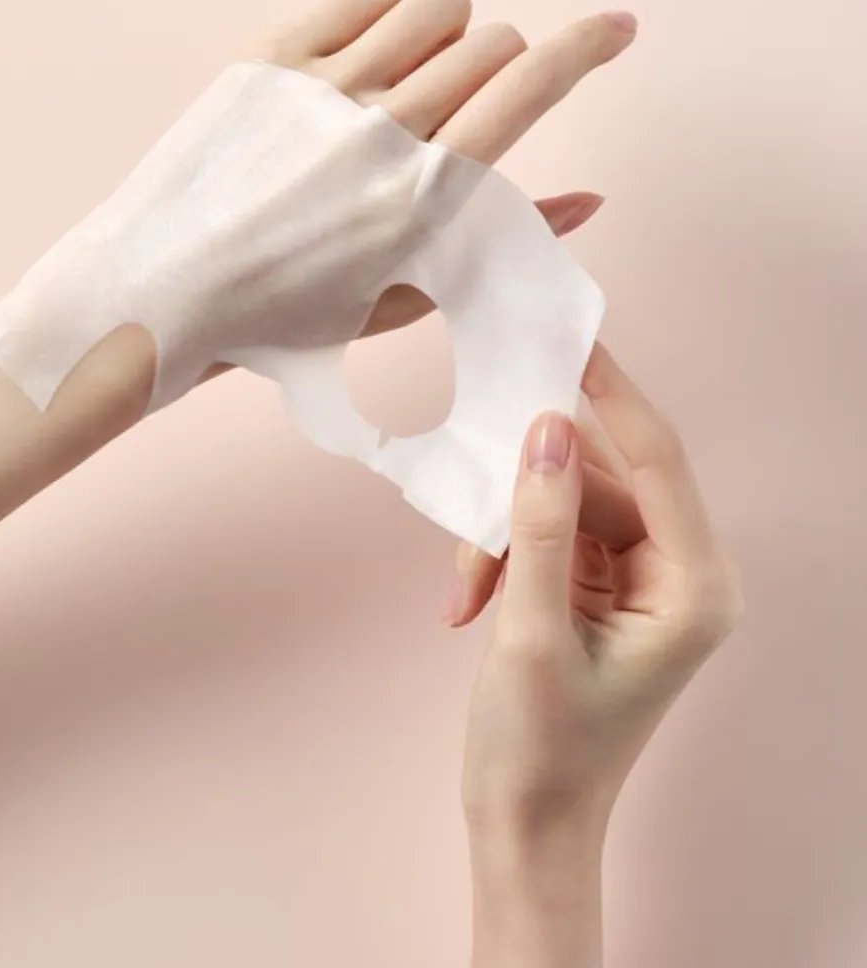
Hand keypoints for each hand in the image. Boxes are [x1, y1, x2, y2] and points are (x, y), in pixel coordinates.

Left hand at [194, 0, 634, 379]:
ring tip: (416, 85)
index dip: (589, 49)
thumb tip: (587, 201)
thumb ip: (496, 239)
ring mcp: (325, 88)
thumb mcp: (402, 299)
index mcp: (421, 196)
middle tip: (466, 109)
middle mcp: (382, 129)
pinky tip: (369, 64)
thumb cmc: (287, 319)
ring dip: (449, 36)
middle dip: (502, 67)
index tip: (617, 29)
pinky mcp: (273, 61)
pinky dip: (387, 18)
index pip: (530, 89)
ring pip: (435, 7)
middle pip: (490, 44)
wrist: (170, 295)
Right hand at [459, 344, 743, 829]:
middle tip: (469, 510)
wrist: (523, 820)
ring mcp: (637, 581)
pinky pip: (550, 536)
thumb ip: (540, 524)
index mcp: (694, 586)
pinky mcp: (598, 588)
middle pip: (600, 485)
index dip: (613, 396)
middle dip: (526, 500)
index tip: (570, 340)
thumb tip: (549, 428)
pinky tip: (467, 600)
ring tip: (467, 589)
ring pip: (565, 508)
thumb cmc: (538, 746)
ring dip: (505, 536)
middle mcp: (678, 575)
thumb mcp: (529, 629)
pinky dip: (503, 555)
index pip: (658, 461)